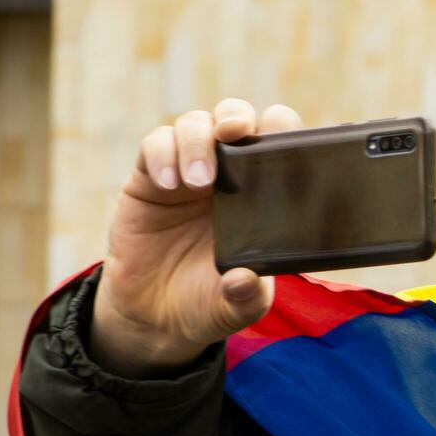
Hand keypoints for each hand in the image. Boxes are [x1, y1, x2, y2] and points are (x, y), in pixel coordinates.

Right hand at [90, 99, 303, 376]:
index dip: (284, 131)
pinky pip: (154, 144)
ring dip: (198, 141)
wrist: (155, 317)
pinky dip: (162, 154)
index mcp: (262, 193)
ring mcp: (188, 171)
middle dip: (238, 118)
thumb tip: (246, 280)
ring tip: (197, 180)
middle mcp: (227, 174)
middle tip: (235, 134)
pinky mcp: (149, 179)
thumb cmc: (209, 301)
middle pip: (236, 118)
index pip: (279, 144)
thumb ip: (247, 297)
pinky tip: (169, 184)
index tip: (286, 139)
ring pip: (195, 124)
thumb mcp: (236, 306)